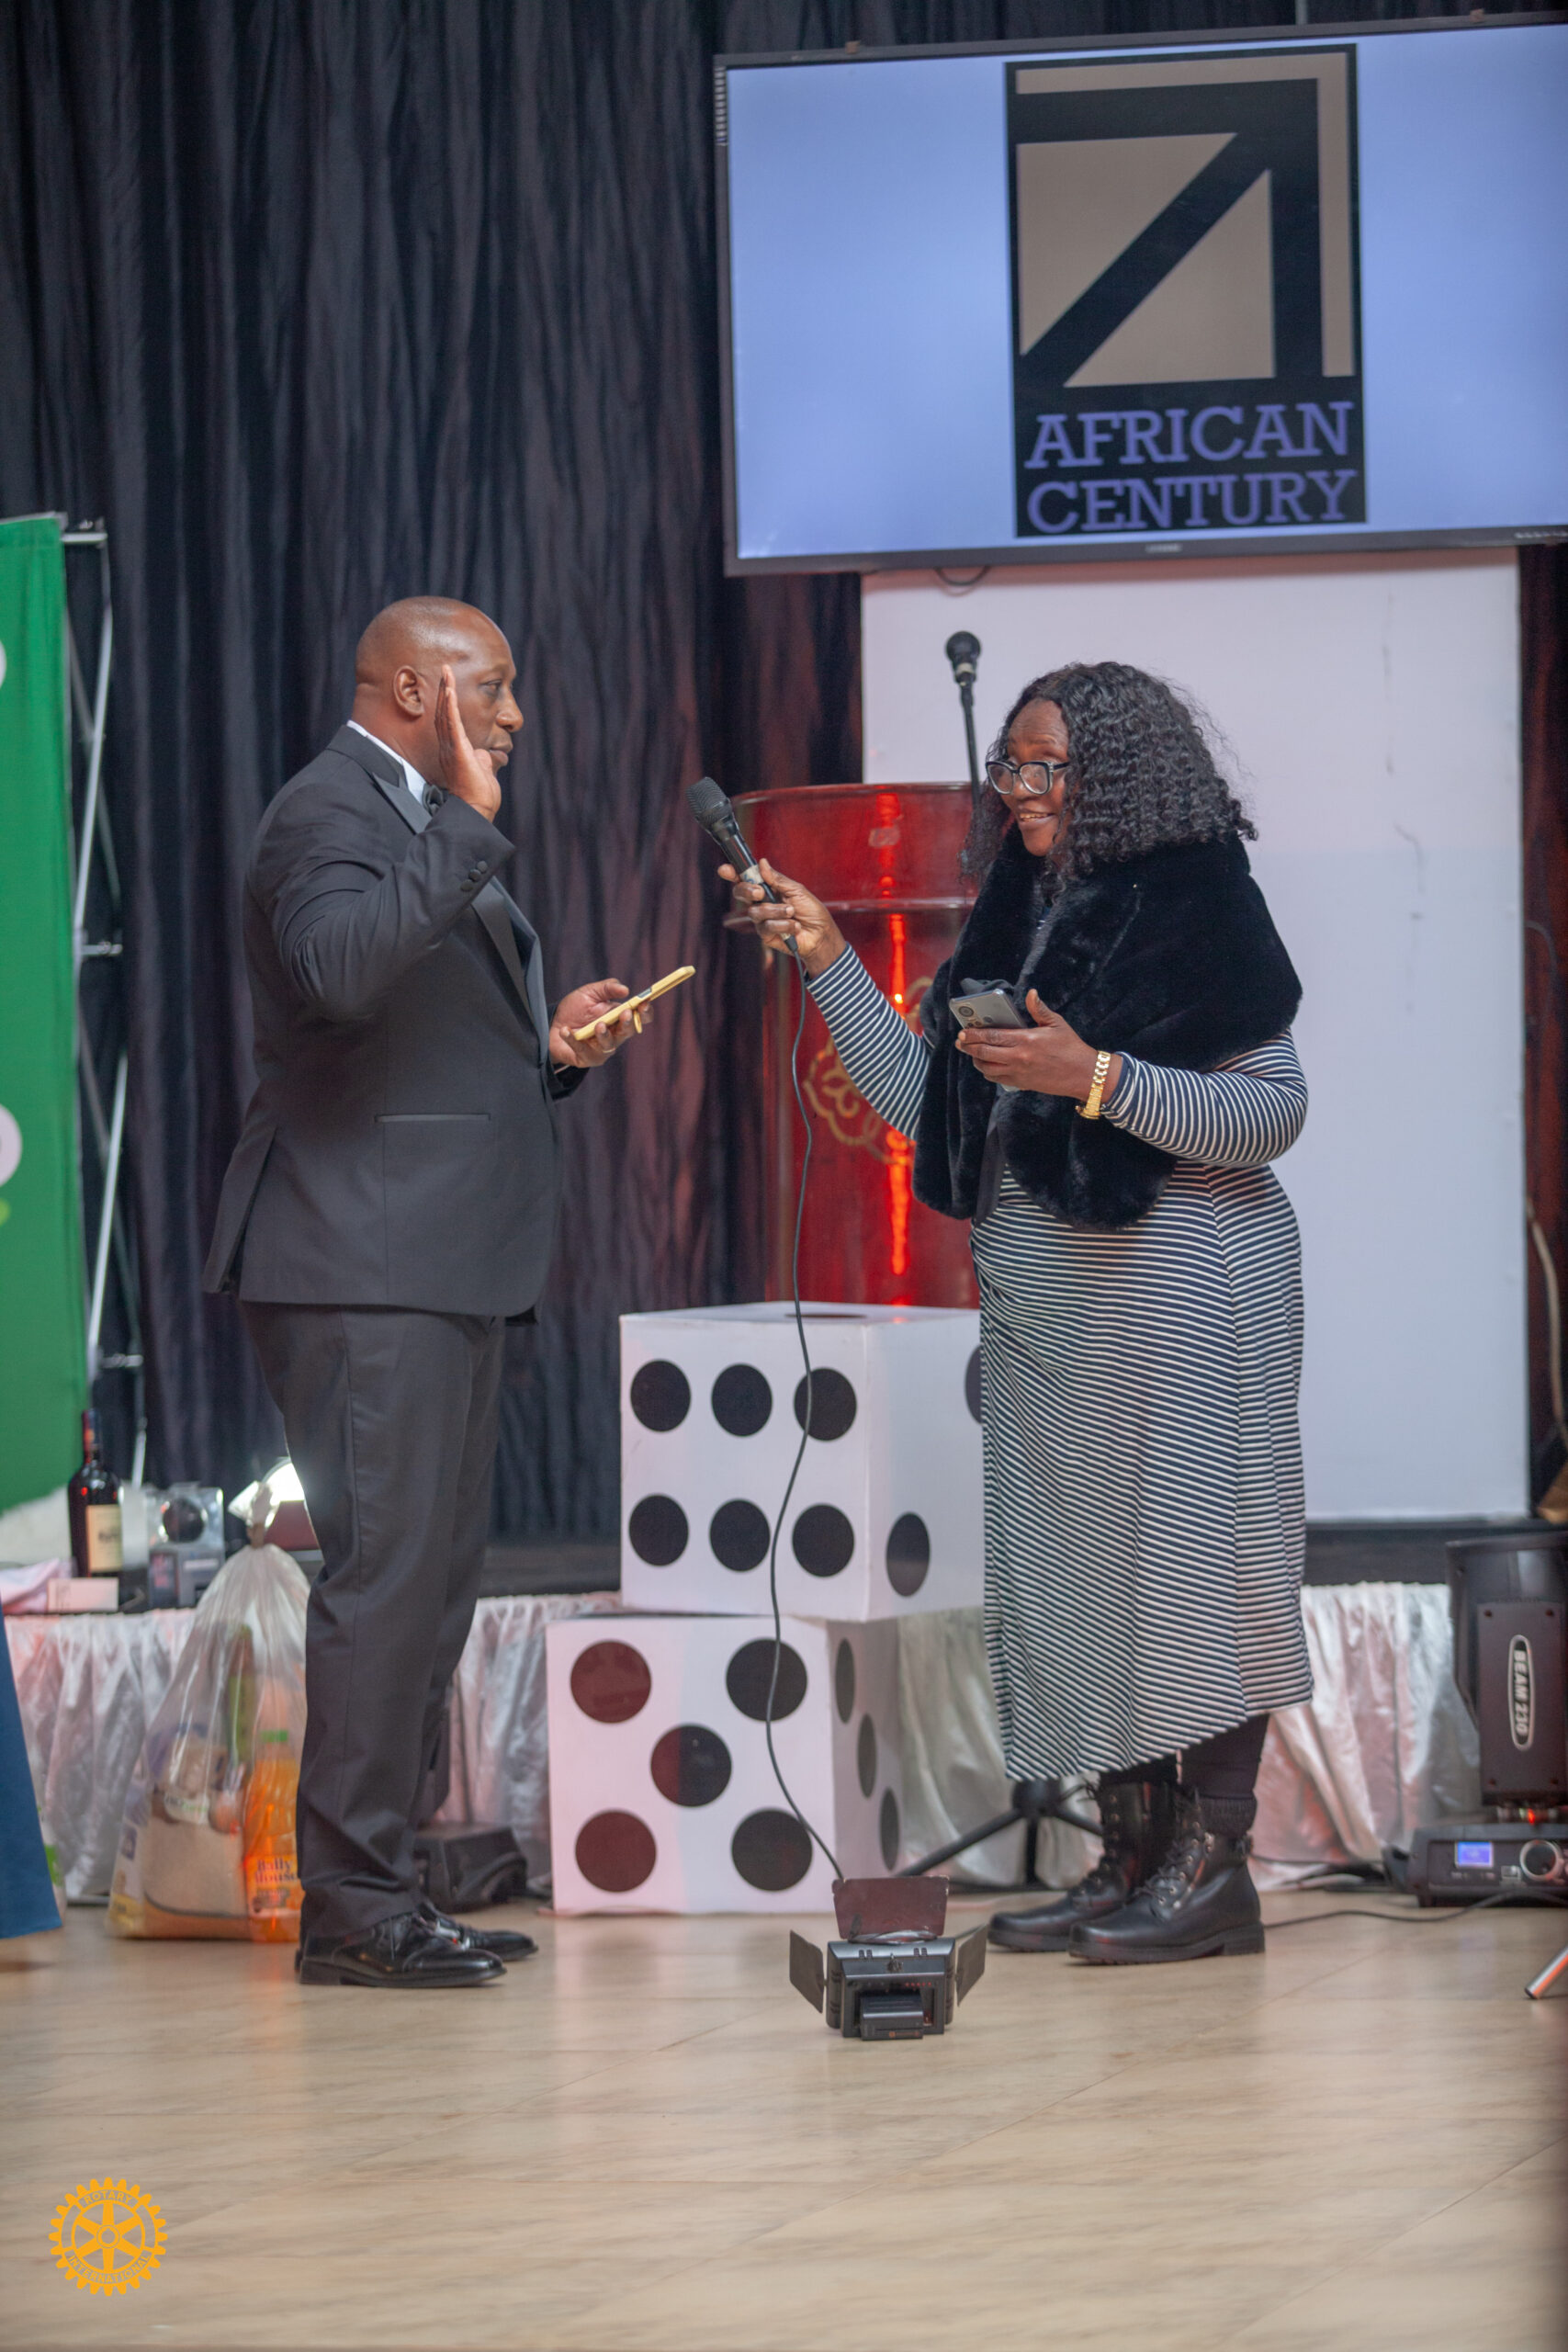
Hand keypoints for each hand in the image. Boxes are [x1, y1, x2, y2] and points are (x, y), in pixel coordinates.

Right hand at [434, 664, 502, 821]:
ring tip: (447, 672)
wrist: (476, 808)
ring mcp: (451, 747)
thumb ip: (481, 758)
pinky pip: (452, 724)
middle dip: (445, 689)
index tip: (449, 683)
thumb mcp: (481, 770)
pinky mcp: (456, 750)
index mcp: (455, 750)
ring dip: (447, 691)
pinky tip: (450, 690)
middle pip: (444, 712)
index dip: (448, 701)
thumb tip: (484, 753)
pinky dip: (450, 706)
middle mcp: (448, 746)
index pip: (449, 720)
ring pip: (446, 714)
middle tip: (446, 669)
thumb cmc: (479, 794)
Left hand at [550, 979, 643, 1070]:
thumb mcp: (589, 993)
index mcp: (619, 1017)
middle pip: (629, 1031)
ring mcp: (602, 1048)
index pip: (640, 1017)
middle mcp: (615, 1034)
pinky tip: (566, 1030)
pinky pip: (582, 1050)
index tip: (644, 1002)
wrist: (552, 1025)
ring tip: (598, 1025)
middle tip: (625, 1013)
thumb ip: (607, 988)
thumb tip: (625, 989)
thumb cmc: (575, 1009)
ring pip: (609, 1044)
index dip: (645, 1012)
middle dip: (629, 1022)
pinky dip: (573, 1039)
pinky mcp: (587, 1058)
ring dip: (605, 1035)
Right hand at [719, 858, 845, 977]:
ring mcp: (762, 919)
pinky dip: (783, 925)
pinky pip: (766, 927)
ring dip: (776, 911)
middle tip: (760, 892)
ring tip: (792, 912)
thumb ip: (777, 879)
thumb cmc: (811, 911)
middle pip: (741, 893)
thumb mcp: (797, 890)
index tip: (726, 870)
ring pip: (755, 911)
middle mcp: (761, 902)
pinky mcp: (766, 935)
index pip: (746, 879)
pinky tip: (794, 926)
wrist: (821, 934)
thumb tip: (762, 863)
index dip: (733, 873)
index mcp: (768, 888)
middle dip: (747, 890)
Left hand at [955, 989, 1121, 1101]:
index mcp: (1026, 1040)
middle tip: (960, 1041)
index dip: (973, 1034)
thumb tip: (1031, 993)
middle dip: (968, 1047)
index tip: (963, 1031)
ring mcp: (1018, 1073)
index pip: (991, 1036)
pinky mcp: (1021, 1084)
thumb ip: (1039, 1009)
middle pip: (984, 1053)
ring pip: (987, 1069)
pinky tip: (987, 1065)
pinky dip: (988, 1072)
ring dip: (976, 1060)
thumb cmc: (1071, 1048)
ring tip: (972, 1052)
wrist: (1084, 1074)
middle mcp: (1018, 1058)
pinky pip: (997, 1079)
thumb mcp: (1057, 1024)